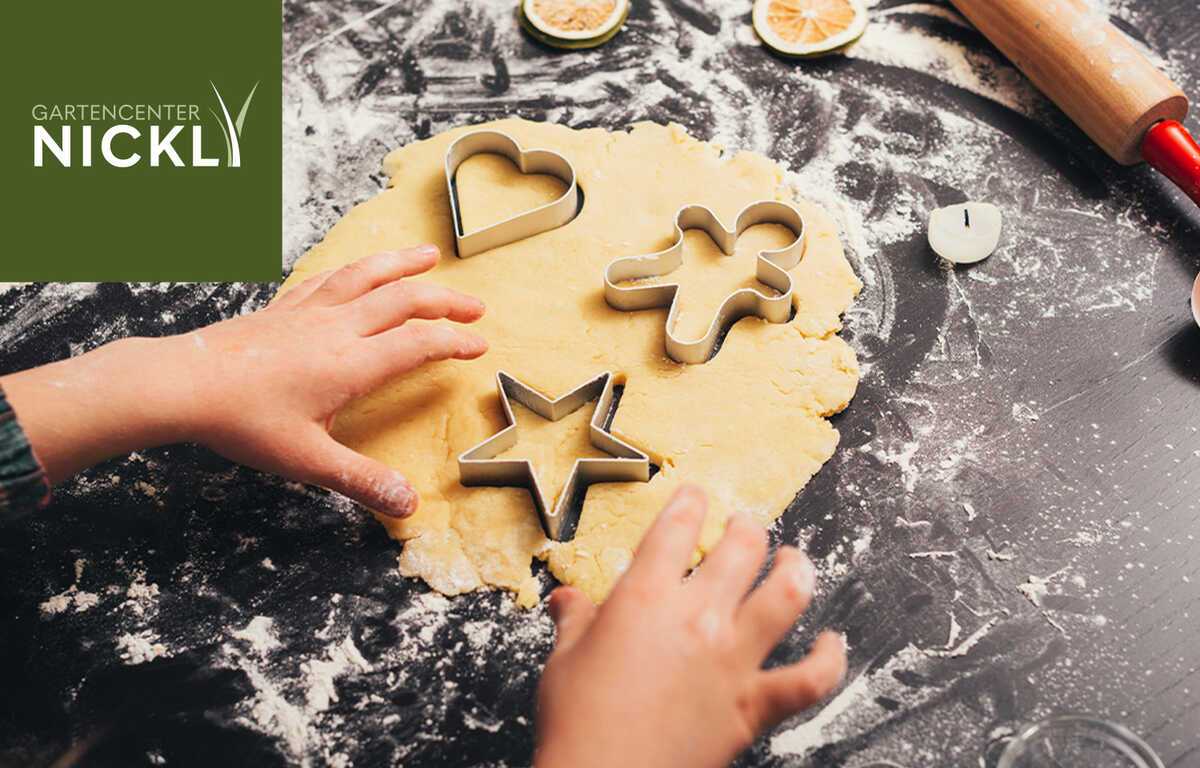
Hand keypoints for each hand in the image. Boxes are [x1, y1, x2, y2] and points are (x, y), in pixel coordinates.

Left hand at [2, 246, 486, 517]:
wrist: (181, 383)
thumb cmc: (243, 422)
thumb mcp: (307, 459)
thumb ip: (361, 480)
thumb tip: (408, 505)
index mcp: (351, 364)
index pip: (417, 343)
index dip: (454, 342)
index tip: (479, 345)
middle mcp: (337, 328)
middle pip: (402, 300)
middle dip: (444, 301)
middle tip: (475, 307)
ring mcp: (309, 311)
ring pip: (367, 275)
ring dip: (404, 264)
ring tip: (429, 256)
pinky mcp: (284, 307)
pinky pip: (329, 277)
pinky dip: (355, 268)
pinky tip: (359, 269)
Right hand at [534, 485, 846, 767]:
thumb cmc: (578, 722)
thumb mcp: (565, 659)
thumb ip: (574, 620)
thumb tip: (564, 598)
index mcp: (645, 597)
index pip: (676, 527)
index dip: (691, 502)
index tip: (696, 497)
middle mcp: (698, 617)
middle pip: (742, 548)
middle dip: (746, 528)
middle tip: (744, 527)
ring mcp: (732, 660)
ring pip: (787, 595)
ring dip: (795, 569)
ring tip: (794, 560)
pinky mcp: (753, 706)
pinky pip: (810, 679)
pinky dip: (828, 659)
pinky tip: (831, 643)